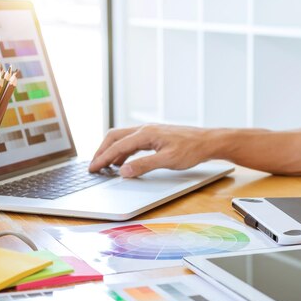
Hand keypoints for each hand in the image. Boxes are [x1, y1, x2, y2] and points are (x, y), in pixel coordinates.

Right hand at [89, 124, 211, 176]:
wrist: (207, 141)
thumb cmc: (191, 149)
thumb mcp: (167, 160)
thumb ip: (144, 165)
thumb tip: (123, 171)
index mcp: (145, 133)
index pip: (117, 146)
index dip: (103, 158)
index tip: (93, 168)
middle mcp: (145, 129)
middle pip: (114, 137)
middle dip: (102, 151)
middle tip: (94, 166)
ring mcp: (149, 131)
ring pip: (122, 138)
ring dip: (111, 151)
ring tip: (104, 165)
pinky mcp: (154, 136)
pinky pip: (132, 141)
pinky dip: (123, 150)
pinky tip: (123, 161)